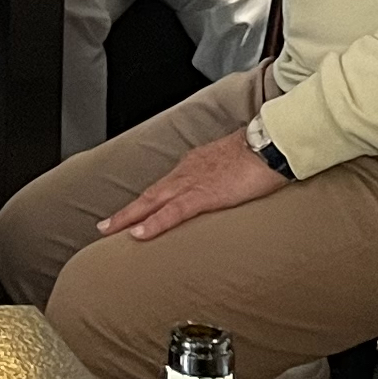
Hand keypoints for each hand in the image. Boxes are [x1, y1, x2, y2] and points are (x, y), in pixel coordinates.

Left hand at [101, 131, 287, 242]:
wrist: (272, 144)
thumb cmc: (260, 155)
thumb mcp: (234, 167)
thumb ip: (222, 179)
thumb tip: (221, 190)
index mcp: (195, 165)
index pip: (163, 187)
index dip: (144, 203)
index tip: (131, 215)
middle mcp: (187, 172)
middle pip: (150, 195)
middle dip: (127, 212)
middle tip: (105, 226)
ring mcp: (193, 182)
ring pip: (153, 202)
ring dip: (129, 218)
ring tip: (109, 231)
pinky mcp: (205, 194)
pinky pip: (174, 212)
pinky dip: (154, 223)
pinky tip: (139, 234)